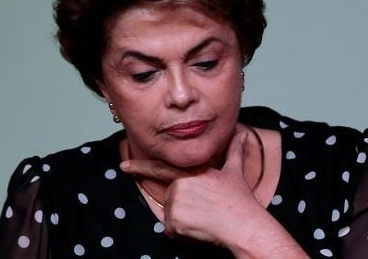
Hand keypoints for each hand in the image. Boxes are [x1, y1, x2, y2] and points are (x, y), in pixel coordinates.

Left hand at [120, 128, 265, 248]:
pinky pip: (171, 230)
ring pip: (170, 216)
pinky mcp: (173, 221)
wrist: (244, 225)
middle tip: (206, 210)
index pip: (160, 168)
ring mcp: (175, 202)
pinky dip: (183, 233)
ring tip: (205, 218)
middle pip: (170, 200)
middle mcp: (179, 184)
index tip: (123, 166)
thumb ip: (234, 151)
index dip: (140, 167)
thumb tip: (242, 135)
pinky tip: (200, 228)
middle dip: (184, 208)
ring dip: (184, 221)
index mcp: (191, 172)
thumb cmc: (240, 201)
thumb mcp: (234, 172)